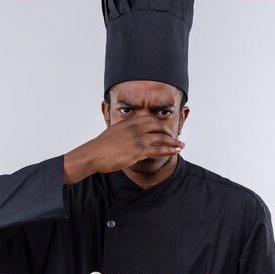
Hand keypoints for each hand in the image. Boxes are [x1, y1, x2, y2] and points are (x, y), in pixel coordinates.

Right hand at [64, 115, 184, 183]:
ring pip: (162, 139)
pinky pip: (158, 150)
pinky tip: (175, 152)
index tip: (166, 131)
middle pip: (159, 128)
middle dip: (169, 134)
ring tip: (181, 146)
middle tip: (176, 139)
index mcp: (130, 122)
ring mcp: (138, 138)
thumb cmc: (100, 147)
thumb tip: (127, 137)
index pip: (150, 120)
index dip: (160, 125)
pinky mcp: (138, 150)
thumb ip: (124, 132)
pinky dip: (169, 150)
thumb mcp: (113, 133)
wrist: (93, 154)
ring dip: (173, 143)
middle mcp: (136, 127)